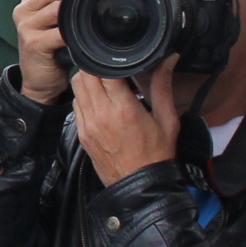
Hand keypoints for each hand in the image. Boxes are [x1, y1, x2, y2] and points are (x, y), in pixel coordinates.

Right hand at [13, 0, 81, 102]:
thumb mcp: (55, 20)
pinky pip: (58, 32)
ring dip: (76, 8)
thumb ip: (65, 1)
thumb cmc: (53, 48)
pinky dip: (73, 32)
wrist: (39, 80)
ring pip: (56, 7)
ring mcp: (26, 26)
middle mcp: (23, 9)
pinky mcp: (33, 43)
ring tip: (92, 11)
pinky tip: (83, 33)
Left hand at [70, 66, 180, 184]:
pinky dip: (83, 97)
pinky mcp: (82, 135)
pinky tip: (98, 100)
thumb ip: (163, 86)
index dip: (110, 59)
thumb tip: (169, 59)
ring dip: (87, 79)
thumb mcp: (167, 120)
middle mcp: (101, 114)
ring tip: (103, 81)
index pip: (105, 70)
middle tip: (109, 66)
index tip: (119, 57)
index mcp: (124, 108)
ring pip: (77, 88)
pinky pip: (76, 106)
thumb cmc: (157, 155)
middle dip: (96, 66)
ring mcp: (88, 125)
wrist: (141, 188)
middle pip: (86, 75)